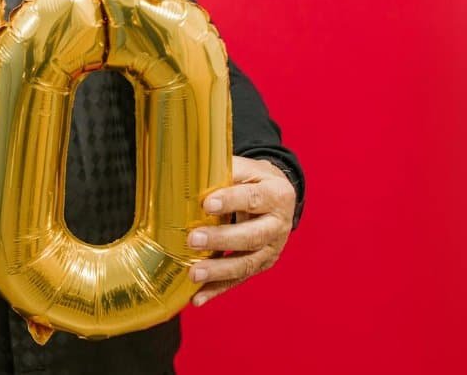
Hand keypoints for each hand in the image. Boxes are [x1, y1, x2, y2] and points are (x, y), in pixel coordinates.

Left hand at [186, 156, 295, 306]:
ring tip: (193, 274)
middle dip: (222, 239)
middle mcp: (279, 225)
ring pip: (247, 263)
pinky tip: (197, 298)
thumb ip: (222, 170)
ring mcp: (272, 249)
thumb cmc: (253, 179)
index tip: (206, 204)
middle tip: (192, 239)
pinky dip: (217, 290)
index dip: (231, 201)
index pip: (254, 198)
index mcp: (277, 195)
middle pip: (252, 236)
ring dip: (218, 271)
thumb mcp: (245, 168)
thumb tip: (188, 171)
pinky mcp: (261, 265)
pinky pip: (238, 280)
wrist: (277, 196)